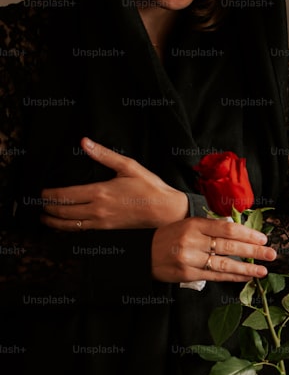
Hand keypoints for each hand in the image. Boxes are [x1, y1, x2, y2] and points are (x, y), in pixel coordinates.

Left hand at [41, 137, 187, 230]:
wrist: (166, 211)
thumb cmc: (150, 188)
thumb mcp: (128, 166)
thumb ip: (104, 155)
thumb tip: (85, 143)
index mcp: (99, 192)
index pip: (64, 195)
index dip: (47, 195)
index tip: (39, 192)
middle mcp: (97, 209)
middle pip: (62, 211)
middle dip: (46, 208)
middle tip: (36, 204)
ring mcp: (102, 221)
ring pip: (69, 224)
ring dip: (53, 221)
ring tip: (44, 217)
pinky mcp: (108, 228)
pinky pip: (82, 231)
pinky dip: (68, 229)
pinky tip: (64, 225)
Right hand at [151, 217, 275, 282]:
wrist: (142, 254)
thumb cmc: (169, 237)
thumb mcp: (187, 225)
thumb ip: (210, 228)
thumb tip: (239, 231)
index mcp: (194, 225)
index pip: (227, 228)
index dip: (247, 234)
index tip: (263, 238)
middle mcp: (192, 241)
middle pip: (229, 246)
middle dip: (253, 251)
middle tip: (271, 254)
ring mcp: (190, 259)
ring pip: (225, 264)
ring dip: (247, 268)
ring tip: (264, 270)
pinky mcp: (188, 274)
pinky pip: (216, 276)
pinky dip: (233, 277)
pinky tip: (246, 277)